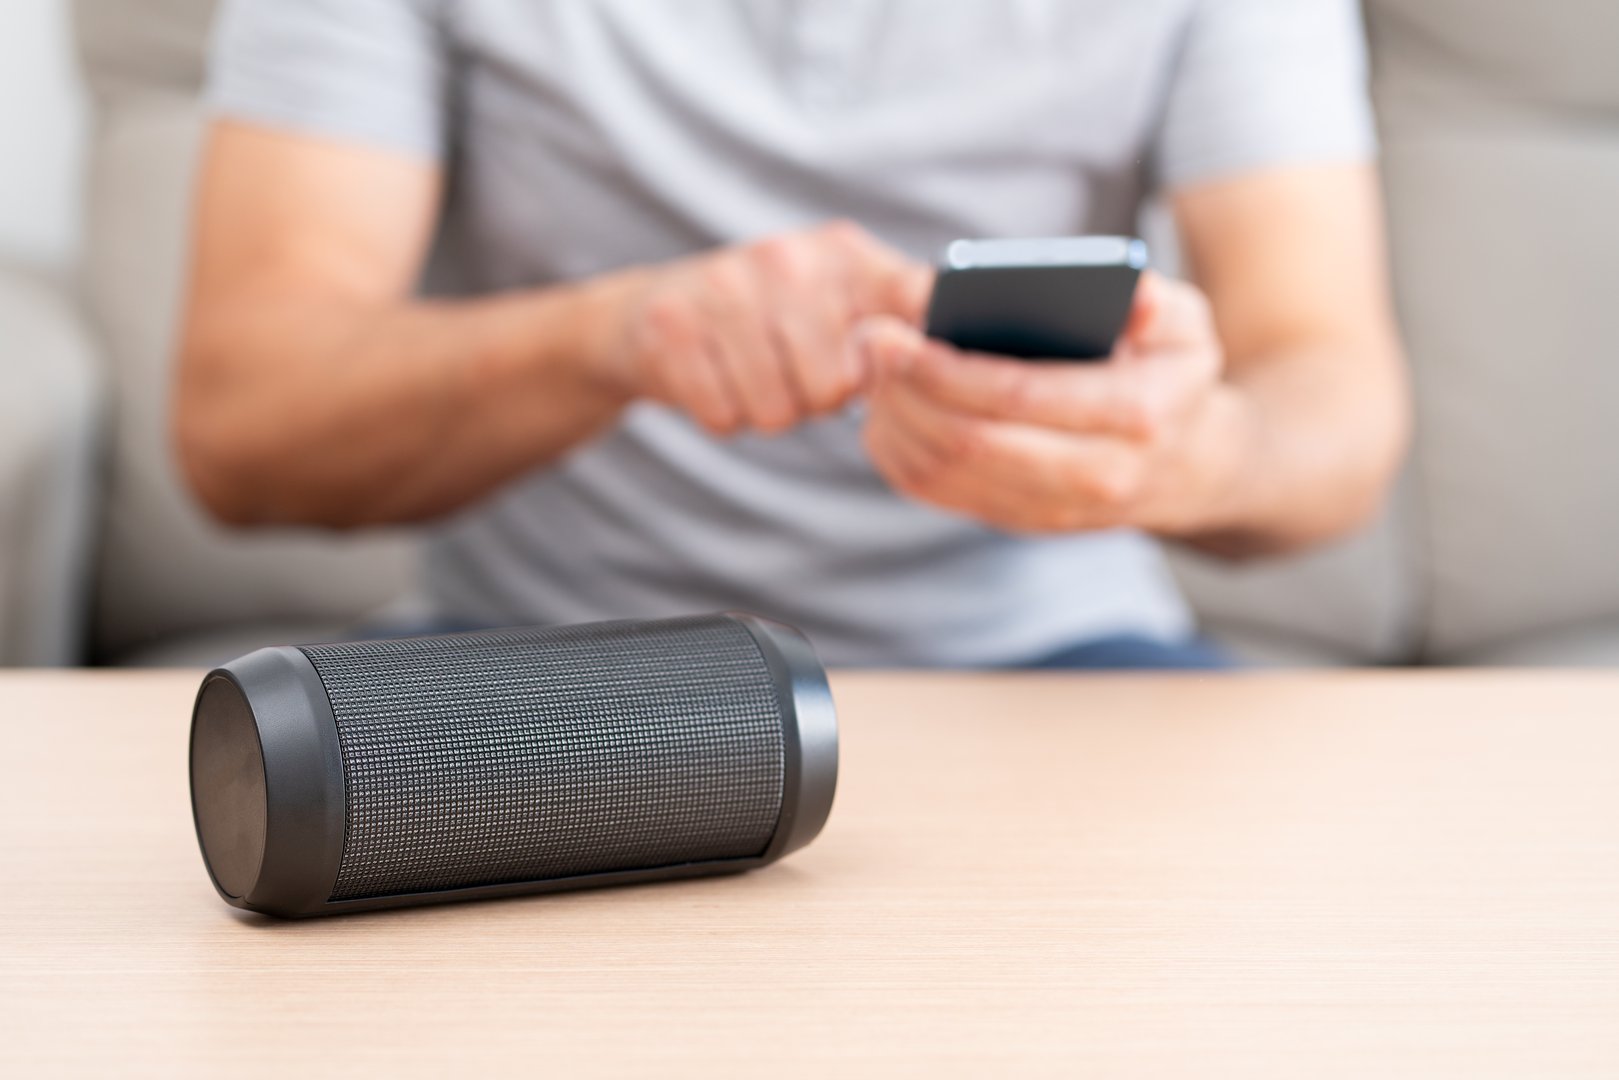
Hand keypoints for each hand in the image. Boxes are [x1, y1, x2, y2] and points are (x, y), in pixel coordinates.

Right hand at [598, 221, 930, 435]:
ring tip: (751, 371)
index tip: (907, 373)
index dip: (917, 357)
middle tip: (790, 369)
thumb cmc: (768, 320)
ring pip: (777, 410)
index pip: (918, 305)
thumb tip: (947, 365)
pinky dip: (721, 414)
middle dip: (814, 400)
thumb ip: (897, 328)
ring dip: (766, 410)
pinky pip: (723, 415)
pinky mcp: (672, 325)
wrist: (652, 314)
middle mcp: (789, 257)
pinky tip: (714, 377)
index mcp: (847, 254)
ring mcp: (726, 286)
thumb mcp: (838, 305)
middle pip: (835, 387)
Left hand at [858, 272, 1245, 534]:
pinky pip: (937, 493)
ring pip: (943, 472)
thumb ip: (1158, 304)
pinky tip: (882, 405)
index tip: (892, 332)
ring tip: (868, 364)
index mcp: (1135, 416)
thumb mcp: (1186, 328)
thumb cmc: (1169, 375)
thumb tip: (1133, 297)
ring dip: (892, 418)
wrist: (1185, 466)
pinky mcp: (1015, 521)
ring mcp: (1051, 508)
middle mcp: (1094, 475)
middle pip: (969, 441)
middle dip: (904, 390)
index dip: (946, 369)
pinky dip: (897, 450)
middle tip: (864, 340)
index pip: (1021, 396)